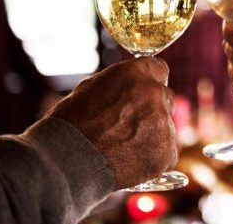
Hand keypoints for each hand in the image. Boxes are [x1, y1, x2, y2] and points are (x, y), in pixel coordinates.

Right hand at [50, 57, 176, 189]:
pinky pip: (167, 151)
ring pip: (167, 126)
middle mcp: (154, 94)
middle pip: (165, 97)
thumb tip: (135, 85)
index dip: (150, 82)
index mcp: (135, 74)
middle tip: (129, 125)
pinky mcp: (166, 151)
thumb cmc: (70, 125)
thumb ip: (122, 83)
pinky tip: (129, 161)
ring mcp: (163, 124)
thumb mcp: (92, 88)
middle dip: (153, 108)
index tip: (143, 93)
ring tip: (123, 147)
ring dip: (153, 133)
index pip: (159, 69)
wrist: (65, 164)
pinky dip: (153, 157)